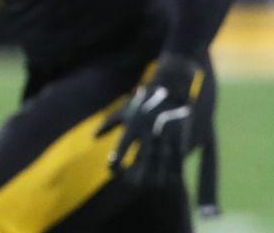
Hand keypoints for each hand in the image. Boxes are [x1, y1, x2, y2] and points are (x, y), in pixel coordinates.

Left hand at [99, 54, 202, 187]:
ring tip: (151, 185)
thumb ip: (109, 123)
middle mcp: (148, 132)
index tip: (112, 167)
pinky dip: (173, 170)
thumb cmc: (144, 101)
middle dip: (137, 173)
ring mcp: (166, 136)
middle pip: (142, 158)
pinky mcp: (180, 139)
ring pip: (161, 162)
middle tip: (132, 184)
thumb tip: (94, 137)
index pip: (123, 145)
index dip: (117, 158)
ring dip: (156, 175)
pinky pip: (177, 159)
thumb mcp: (126, 109)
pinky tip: (169, 179)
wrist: (173, 89)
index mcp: (134, 125)